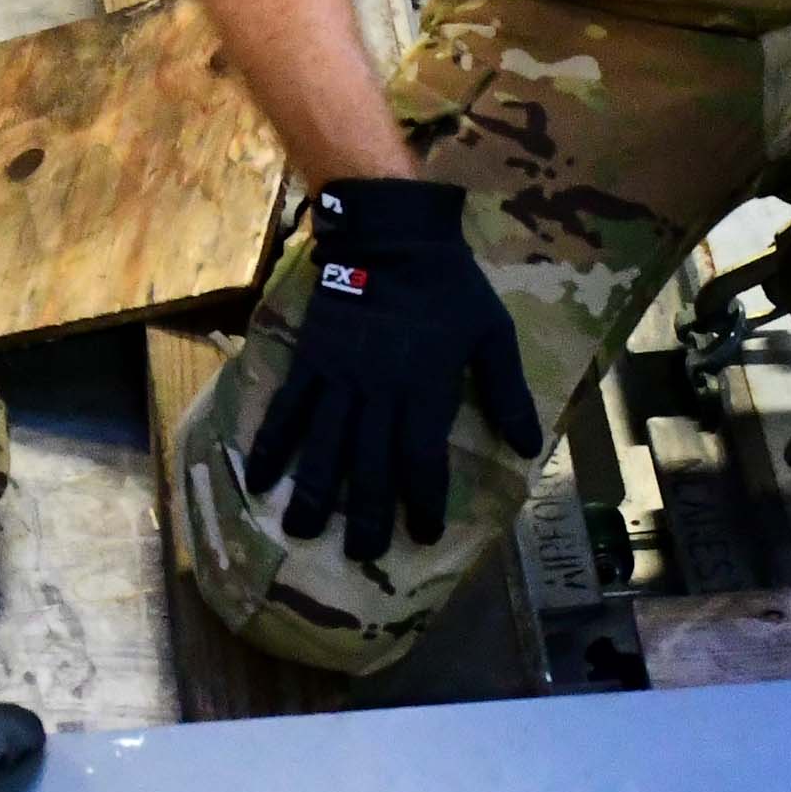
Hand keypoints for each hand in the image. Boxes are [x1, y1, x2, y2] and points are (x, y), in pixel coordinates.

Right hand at [239, 177, 534, 565]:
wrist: (392, 235)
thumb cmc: (448, 286)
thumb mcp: (493, 333)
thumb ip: (507, 392)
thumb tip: (529, 448)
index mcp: (425, 389)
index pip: (422, 460)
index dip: (424, 501)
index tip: (425, 534)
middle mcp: (379, 393)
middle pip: (370, 466)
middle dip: (366, 515)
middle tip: (361, 556)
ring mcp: (338, 380)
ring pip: (324, 446)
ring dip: (314, 492)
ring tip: (303, 533)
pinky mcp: (310, 363)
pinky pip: (288, 411)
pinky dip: (272, 446)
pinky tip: (261, 481)